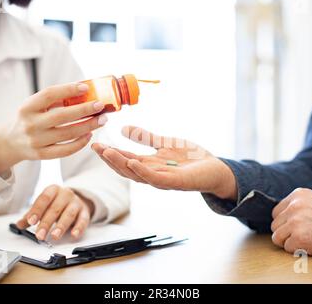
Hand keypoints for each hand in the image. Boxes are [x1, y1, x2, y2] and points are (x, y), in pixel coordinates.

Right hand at [0, 82, 107, 174]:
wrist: (10, 142)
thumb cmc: (29, 118)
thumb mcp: (34, 105)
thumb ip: (55, 99)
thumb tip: (85, 91)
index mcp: (27, 107)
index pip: (49, 95)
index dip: (68, 90)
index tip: (85, 87)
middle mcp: (30, 124)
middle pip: (61, 116)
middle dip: (84, 109)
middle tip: (100, 106)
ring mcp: (36, 141)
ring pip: (67, 133)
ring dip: (88, 126)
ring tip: (101, 120)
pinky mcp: (42, 155)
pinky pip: (65, 150)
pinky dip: (80, 143)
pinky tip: (89, 134)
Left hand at [16, 185, 93, 240]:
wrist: (78, 199)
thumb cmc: (57, 203)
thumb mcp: (44, 206)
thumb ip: (31, 215)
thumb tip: (19, 225)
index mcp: (53, 190)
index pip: (44, 199)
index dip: (37, 210)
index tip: (31, 221)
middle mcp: (66, 194)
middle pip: (55, 208)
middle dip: (46, 223)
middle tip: (39, 235)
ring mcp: (76, 203)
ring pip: (69, 214)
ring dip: (61, 226)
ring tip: (54, 236)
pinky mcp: (85, 212)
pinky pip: (83, 220)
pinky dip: (79, 228)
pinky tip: (74, 234)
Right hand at [92, 126, 236, 198]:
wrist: (215, 168)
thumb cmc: (191, 158)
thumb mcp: (164, 143)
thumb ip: (145, 138)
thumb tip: (123, 128)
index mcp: (149, 165)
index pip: (125, 159)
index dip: (110, 153)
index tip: (96, 143)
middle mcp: (152, 174)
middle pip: (126, 169)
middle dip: (110, 159)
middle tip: (96, 147)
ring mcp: (163, 179)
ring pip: (137, 174)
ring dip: (121, 164)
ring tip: (108, 152)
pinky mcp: (176, 182)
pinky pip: (156, 178)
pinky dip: (143, 171)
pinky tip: (133, 161)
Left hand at [271, 188, 311, 257]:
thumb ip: (297, 206)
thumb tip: (280, 218)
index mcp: (297, 195)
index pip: (276, 212)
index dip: (285, 223)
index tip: (297, 227)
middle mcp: (293, 206)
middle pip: (275, 225)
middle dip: (286, 233)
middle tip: (305, 235)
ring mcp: (294, 222)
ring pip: (277, 237)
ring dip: (290, 242)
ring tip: (308, 240)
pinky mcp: (298, 237)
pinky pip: (287, 248)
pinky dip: (298, 250)